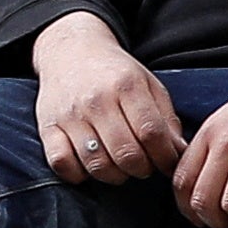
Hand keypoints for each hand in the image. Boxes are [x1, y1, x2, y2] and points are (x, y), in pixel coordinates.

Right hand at [31, 11, 184, 188]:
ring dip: (115, 175)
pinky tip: (89, 167)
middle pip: (126, 153)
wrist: (70, 51)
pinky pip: (62, 164)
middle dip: (142, 169)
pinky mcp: (48, 127)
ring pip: (96, 164)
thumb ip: (166, 119)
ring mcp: (70, 115)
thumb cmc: (114, 73)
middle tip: (144, 165)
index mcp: (126, 86)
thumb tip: (179, 153)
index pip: (151, 133)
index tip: (168, 164)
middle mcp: (97, 100)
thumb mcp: (147, 84)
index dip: (164, 157)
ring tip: (120, 167)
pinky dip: (78, 174)